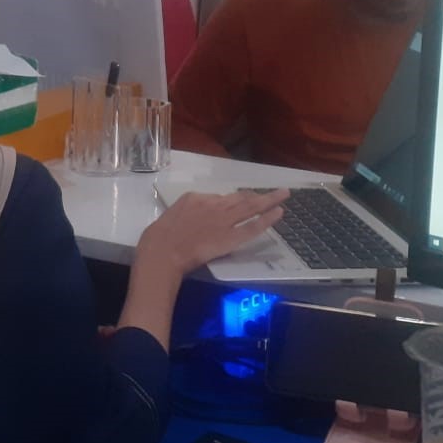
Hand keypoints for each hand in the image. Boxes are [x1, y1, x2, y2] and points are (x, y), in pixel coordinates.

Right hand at [136, 189, 288, 276]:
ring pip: (250, 207)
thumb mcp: (172, 214)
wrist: (162, 251)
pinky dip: (266, 219)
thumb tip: (200, 216)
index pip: (220, 197)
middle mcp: (213, 205)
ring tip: (283, 195)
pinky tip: (278, 213)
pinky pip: (251, 226)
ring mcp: (223, 220)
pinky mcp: (230, 237)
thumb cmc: (159, 237)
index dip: (234, 201)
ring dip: (269, 200)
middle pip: (240, 197)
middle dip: (258, 195)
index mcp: (195, 198)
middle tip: (277, 191)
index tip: (243, 203)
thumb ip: (189, 213)